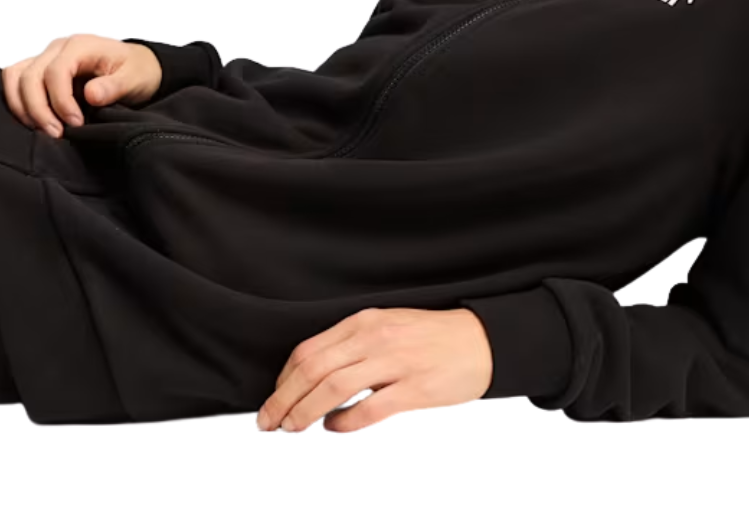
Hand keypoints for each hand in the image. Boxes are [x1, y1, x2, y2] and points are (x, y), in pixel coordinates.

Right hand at [1, 34, 161, 137]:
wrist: (138, 66)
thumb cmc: (136, 70)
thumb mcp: (134, 79)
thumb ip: (114, 87)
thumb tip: (91, 95)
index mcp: (81, 45)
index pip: (56, 72)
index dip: (61, 101)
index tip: (75, 124)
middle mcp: (59, 47)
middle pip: (30, 76)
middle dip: (39, 109)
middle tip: (56, 134)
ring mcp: (46, 56)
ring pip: (16, 77)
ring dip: (23, 106)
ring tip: (42, 130)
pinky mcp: (40, 69)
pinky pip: (15, 80)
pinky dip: (18, 101)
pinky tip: (34, 121)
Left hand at [256, 307, 492, 433]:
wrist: (481, 340)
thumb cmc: (433, 337)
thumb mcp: (388, 326)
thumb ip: (354, 345)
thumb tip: (315, 375)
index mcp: (365, 321)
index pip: (309, 349)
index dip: (283, 378)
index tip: (274, 397)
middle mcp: (374, 337)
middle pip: (313, 369)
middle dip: (283, 399)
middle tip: (268, 421)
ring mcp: (394, 362)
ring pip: (332, 388)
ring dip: (304, 412)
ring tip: (291, 427)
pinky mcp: (413, 388)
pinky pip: (368, 409)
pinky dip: (343, 422)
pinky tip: (334, 427)